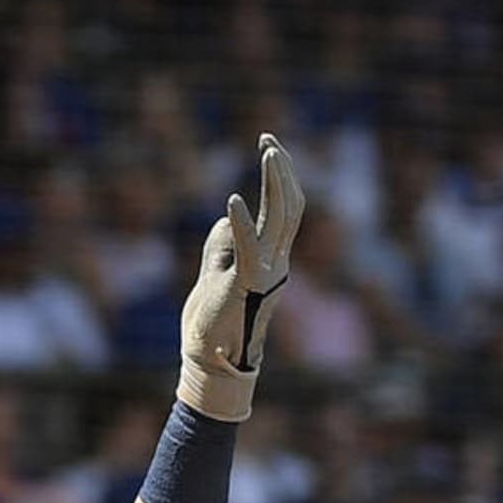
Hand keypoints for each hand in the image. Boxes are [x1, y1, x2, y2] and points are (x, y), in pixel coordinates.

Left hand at [175, 133, 304, 421]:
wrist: (210, 363)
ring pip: (281, 219)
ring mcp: (266, 274)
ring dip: (275, 183)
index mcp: (275, 260)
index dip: (283, 176)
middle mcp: (279, 263)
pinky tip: (232, 201)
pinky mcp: (245, 284)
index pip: (288, 209)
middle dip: (283, 169)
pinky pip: (248, 248)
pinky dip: (242, 222)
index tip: (270, 146)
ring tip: (269, 151)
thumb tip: (229, 215)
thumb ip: (224, 244)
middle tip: (269, 139)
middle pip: (291, 206)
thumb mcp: (216, 273)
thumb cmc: (211, 322)